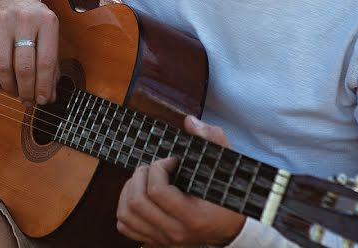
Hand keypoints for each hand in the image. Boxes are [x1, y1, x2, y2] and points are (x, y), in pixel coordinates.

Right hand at [0, 0, 58, 104]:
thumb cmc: (31, 17)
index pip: (46, 62)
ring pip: (3, 68)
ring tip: (14, 92)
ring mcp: (1, 24)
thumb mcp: (47, 32)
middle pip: (24, 67)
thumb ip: (51, 63)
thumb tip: (49, 95)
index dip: (44, 86)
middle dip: (26, 91)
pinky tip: (1, 83)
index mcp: (46, 22)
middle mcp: (24, 21)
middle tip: (28, 100)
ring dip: (9, 88)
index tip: (43, 100)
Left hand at [116, 116, 245, 246]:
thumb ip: (213, 140)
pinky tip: (140, 194)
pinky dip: (125, 207)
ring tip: (145, 179)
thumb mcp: (226, 166)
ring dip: (129, 190)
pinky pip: (125, 226)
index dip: (159, 167)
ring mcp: (163, 239)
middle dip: (141, 175)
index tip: (172, 161)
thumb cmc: (228, 196)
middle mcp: (175, 232)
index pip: (157, 191)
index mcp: (193, 217)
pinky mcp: (154, 240)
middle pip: (137, 202)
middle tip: (155, 168)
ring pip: (126, 214)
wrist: (233, 229)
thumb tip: (190, 121)